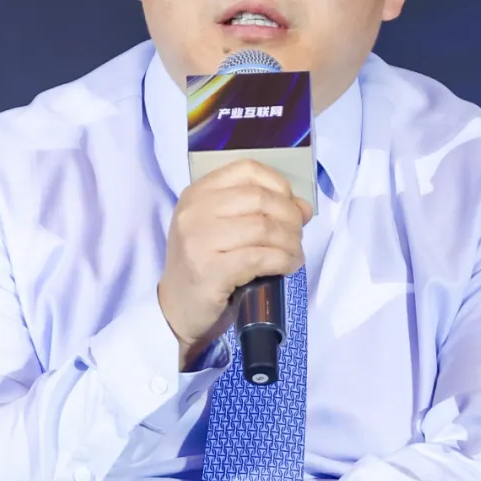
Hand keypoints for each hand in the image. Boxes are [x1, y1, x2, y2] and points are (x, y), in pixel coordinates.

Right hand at [158, 159, 312, 369]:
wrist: (178, 310)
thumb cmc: (205, 267)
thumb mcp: (222, 230)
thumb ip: (257, 212)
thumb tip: (303, 208)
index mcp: (197, 194)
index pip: (246, 170)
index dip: (279, 185)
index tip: (292, 207)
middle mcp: (194, 212)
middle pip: (260, 198)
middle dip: (290, 217)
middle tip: (298, 236)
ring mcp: (198, 240)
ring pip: (263, 228)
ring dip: (290, 242)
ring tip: (295, 255)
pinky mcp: (209, 270)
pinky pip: (259, 257)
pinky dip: (283, 261)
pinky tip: (288, 267)